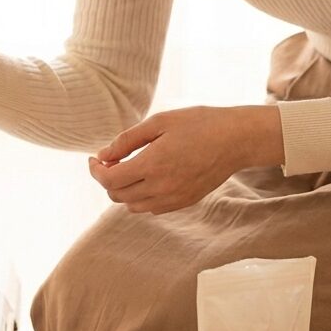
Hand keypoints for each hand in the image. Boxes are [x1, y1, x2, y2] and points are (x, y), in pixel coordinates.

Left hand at [87, 105, 282, 213]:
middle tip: (109, 161)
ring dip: (122, 190)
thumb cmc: (199, 124)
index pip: (109, 180)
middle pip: (117, 195)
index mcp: (152, 165)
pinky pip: (152, 208)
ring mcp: (174, 198)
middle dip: (106, 180)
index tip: (94, 159)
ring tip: (127, 169)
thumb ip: (127, 140)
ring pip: (132, 206)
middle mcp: (161, 187)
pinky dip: (140, 198)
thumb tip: (102, 155)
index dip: (95, 171)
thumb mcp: (159, 122)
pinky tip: (146, 179)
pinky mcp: (184, 202)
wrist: (236, 140)